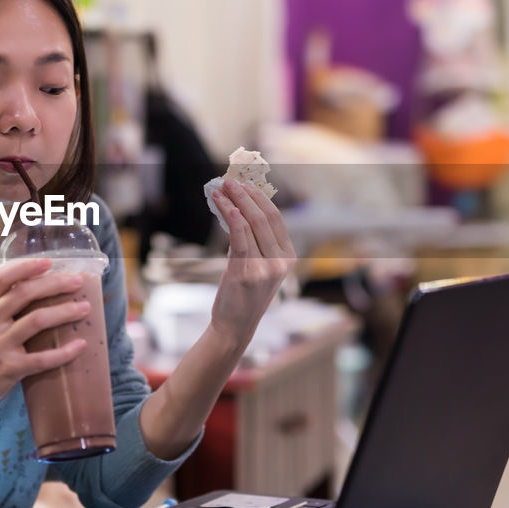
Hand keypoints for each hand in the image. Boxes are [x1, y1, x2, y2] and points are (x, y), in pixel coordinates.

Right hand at [0, 258, 88, 422]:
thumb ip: (3, 303)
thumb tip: (39, 282)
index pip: (3, 278)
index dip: (27, 266)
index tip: (49, 261)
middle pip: (24, 293)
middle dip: (55, 284)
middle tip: (77, 281)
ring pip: (37, 320)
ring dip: (65, 312)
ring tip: (84, 308)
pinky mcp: (10, 368)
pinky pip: (42, 358)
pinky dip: (64, 352)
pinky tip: (80, 345)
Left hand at [208, 179, 296, 352]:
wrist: (235, 325)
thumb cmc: (243, 293)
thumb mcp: (256, 264)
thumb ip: (252, 239)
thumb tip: (235, 207)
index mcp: (288, 256)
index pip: (275, 218)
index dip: (259, 197)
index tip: (243, 183)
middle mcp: (282, 261)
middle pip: (264, 217)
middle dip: (245, 196)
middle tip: (229, 182)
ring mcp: (266, 268)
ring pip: (250, 224)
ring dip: (233, 203)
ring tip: (220, 190)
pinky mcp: (247, 273)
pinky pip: (240, 238)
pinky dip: (231, 218)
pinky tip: (223, 206)